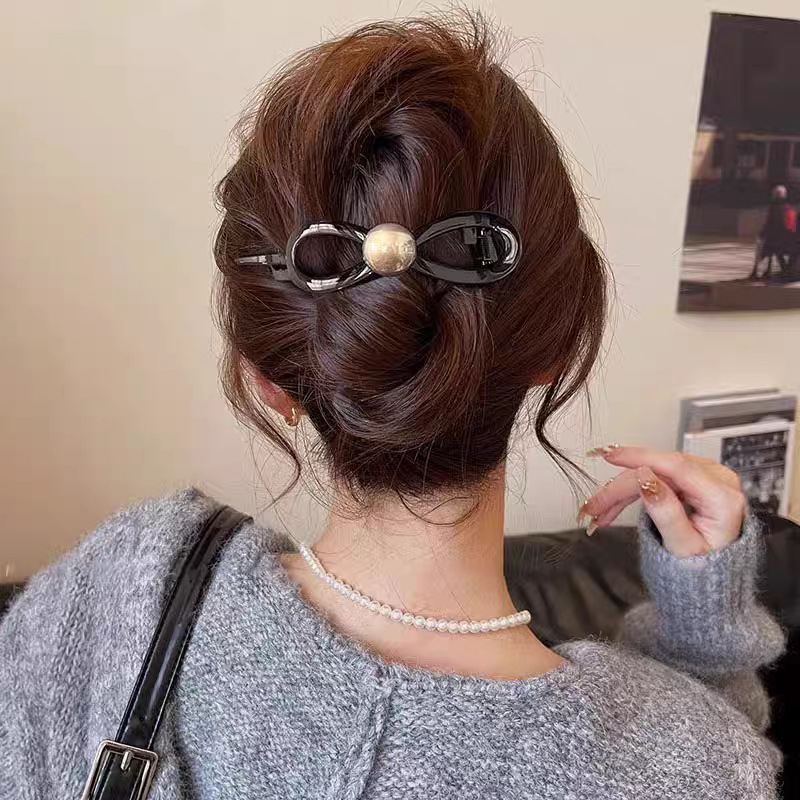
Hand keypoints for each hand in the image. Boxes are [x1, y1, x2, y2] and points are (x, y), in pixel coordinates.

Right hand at [578, 445, 746, 557]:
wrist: (713, 577)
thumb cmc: (704, 567)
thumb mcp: (683, 548)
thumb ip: (666, 513)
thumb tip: (646, 478)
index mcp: (722, 497)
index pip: (676, 466)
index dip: (640, 458)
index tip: (611, 457)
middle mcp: (717, 480)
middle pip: (658, 472)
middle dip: (621, 487)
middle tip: (595, 505)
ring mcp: (704, 477)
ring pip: (651, 474)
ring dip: (622, 491)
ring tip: (600, 511)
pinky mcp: (690, 479)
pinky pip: (653, 478)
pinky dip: (631, 491)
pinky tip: (614, 504)